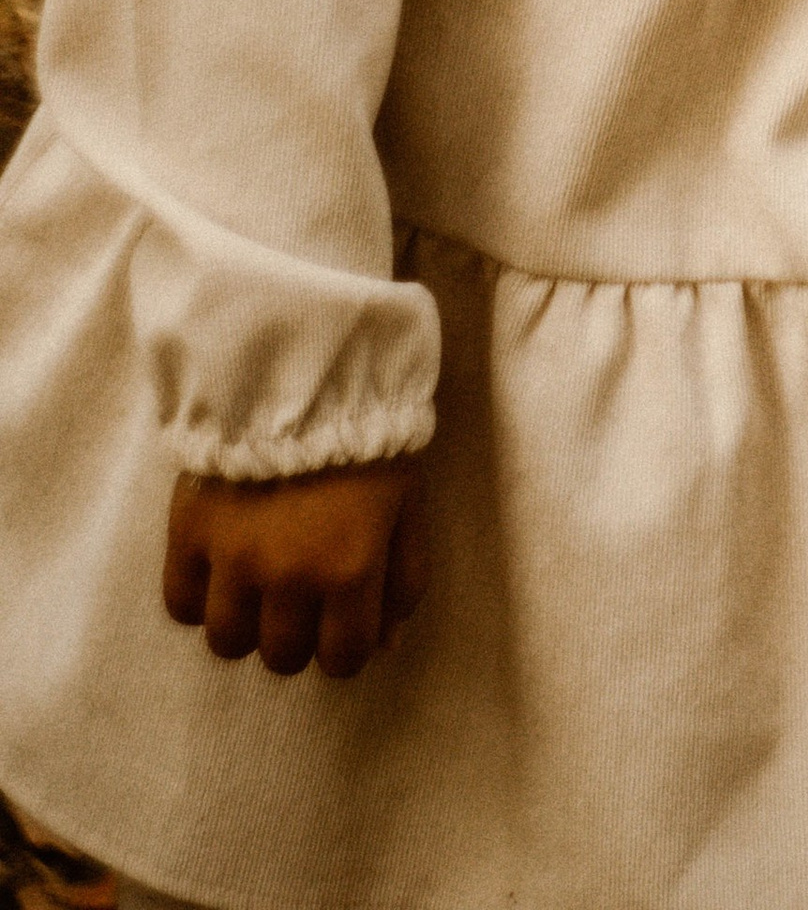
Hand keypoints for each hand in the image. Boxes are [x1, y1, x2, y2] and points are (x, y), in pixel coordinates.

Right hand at [163, 457, 428, 678]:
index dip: (345, 647)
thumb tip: (384, 645)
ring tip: (258, 585)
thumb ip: (402, 578)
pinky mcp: (189, 532)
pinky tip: (220, 569)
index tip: (342, 623)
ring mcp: (233, 558)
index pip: (343, 659)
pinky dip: (201, 598)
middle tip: (302, 596)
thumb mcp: (408, 502)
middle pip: (283, 657)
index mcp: (350, 568)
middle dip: (298, 635)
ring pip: (229, 641)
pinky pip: (181, 605)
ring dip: (248, 622)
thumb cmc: (369, 432)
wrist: (303, 368)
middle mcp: (289, 576)